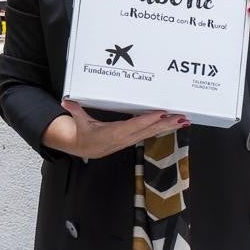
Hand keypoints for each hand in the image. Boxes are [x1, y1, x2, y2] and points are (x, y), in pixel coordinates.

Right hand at [43, 100, 186, 159]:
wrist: (85, 148)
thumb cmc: (84, 133)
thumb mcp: (79, 122)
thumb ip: (75, 110)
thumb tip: (66, 101)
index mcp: (113, 133)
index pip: (133, 125)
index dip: (147, 120)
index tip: (161, 114)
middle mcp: (125, 138)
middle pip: (148, 130)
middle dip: (165, 124)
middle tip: (180, 117)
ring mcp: (130, 139)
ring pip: (152, 133)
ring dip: (168, 127)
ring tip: (183, 120)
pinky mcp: (133, 139)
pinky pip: (150, 133)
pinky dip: (162, 128)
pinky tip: (173, 124)